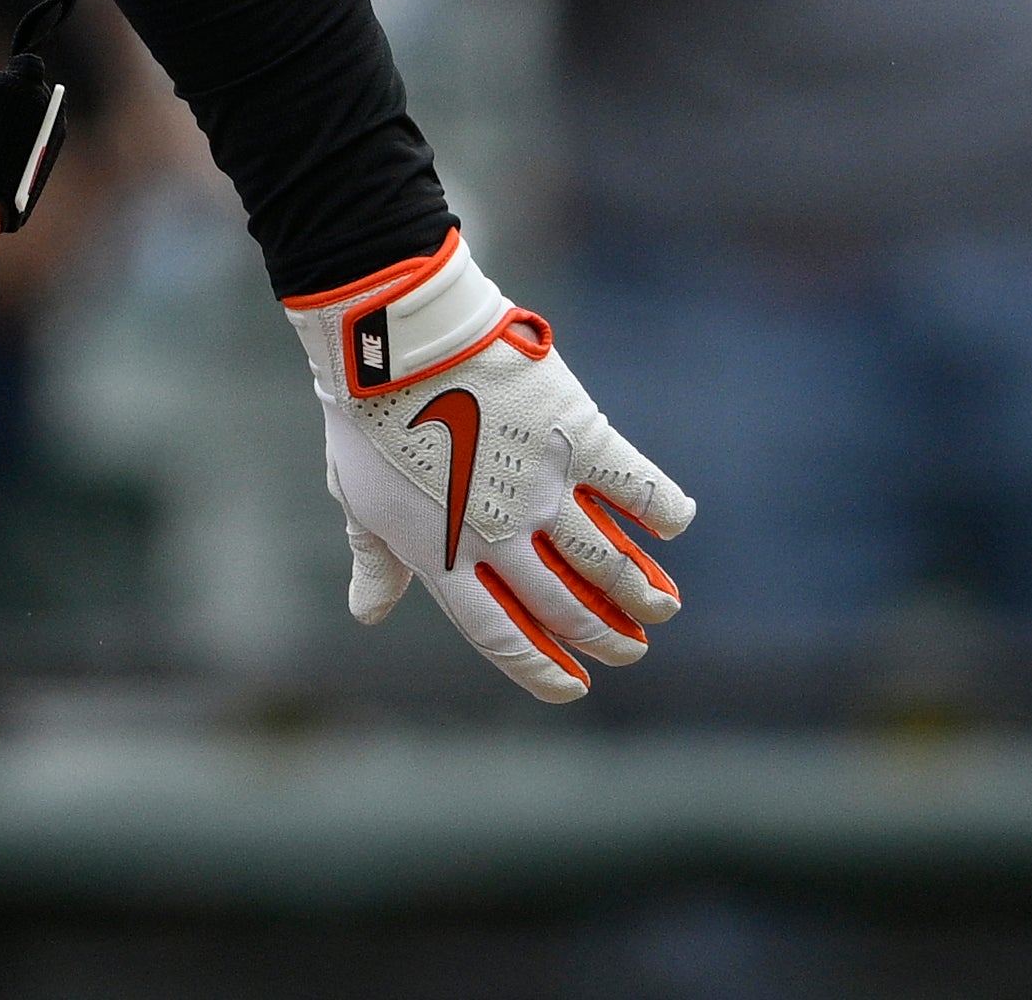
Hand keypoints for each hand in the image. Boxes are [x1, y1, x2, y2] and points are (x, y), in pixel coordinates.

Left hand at [290, 231, 693, 702]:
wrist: (395, 341)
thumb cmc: (365, 414)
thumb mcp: (356, 496)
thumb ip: (375, 559)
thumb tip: (368, 611)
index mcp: (441, 556)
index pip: (499, 635)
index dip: (540, 670)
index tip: (573, 688)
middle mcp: (498, 537)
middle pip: (565, 609)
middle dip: (606, 639)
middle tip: (631, 649)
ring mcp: (542, 491)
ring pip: (611, 566)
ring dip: (643, 595)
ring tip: (662, 608)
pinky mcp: (577, 442)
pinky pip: (637, 489)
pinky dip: (664, 510)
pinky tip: (675, 524)